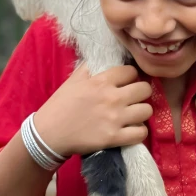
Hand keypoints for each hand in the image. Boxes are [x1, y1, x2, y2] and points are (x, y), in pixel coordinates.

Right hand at [34, 63, 152, 156]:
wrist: (48, 134)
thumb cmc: (61, 104)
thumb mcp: (75, 79)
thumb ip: (92, 66)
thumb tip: (107, 57)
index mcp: (102, 81)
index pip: (132, 71)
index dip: (131, 77)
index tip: (127, 83)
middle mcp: (112, 98)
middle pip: (145, 89)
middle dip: (141, 92)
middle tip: (134, 98)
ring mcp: (114, 119)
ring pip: (147, 111)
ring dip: (141, 112)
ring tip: (134, 114)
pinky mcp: (114, 138)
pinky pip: (141, 133)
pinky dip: (139, 131)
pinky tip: (132, 129)